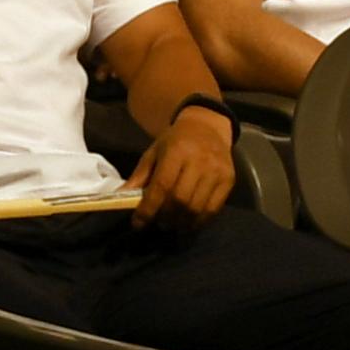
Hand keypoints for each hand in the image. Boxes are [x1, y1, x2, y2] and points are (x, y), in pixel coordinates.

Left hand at [128, 106, 236, 229]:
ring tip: (172, 223)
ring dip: (181, 222)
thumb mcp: (153, 153)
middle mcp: (200, 162)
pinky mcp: (229, 180)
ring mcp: (217, 171)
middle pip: (180, 200)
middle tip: (157, 222)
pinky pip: (213, 209)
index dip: (148, 209)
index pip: (162, 186)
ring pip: (197, 208)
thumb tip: (120, 199)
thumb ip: (139, 177)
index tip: (138, 223)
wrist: (207, 126)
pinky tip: (189, 221)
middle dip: (165, 217)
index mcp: (177, 152)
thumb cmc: (176, 141)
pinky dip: (199, 221)